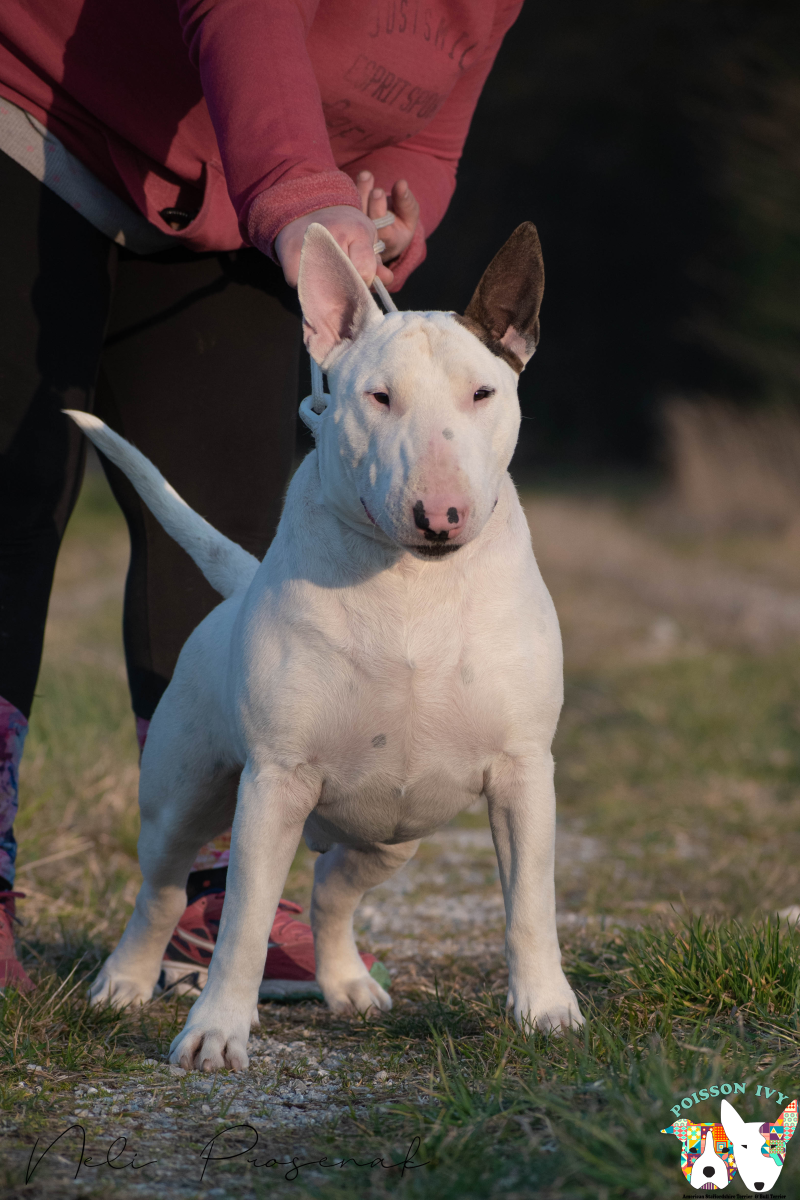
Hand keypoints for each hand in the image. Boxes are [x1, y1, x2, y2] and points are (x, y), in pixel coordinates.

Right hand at [274, 205, 393, 288]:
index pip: (364, 272)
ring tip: (327, 272)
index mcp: (357, 230)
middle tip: (342, 277)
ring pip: (324, 289)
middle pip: (344, 283)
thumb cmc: (343, 228)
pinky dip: (308, 286)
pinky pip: (303, 287)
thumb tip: (388, 279)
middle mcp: (332, 235)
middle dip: (346, 287)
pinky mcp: (289, 258)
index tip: (360, 276)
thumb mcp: (365, 239)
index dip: (364, 280)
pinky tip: (311, 271)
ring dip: (327, 289)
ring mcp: (308, 246)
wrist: (306, 208)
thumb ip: (376, 264)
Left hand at [356, 171, 419, 265]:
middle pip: (363, 216)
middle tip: (366, 177)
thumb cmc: (402, 223)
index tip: (378, 191)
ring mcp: (356, 230)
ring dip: (358, 189)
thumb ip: (407, 202)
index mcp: (388, 240)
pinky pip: (346, 206)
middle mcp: (370, 237)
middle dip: (364, 194)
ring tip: (364, 174)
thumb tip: (402, 183)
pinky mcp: (348, 221)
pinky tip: (359, 177)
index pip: (380, 227)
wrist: (388, 232)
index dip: (377, 209)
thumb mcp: (410, 215)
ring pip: (353, 210)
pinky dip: (350, 191)